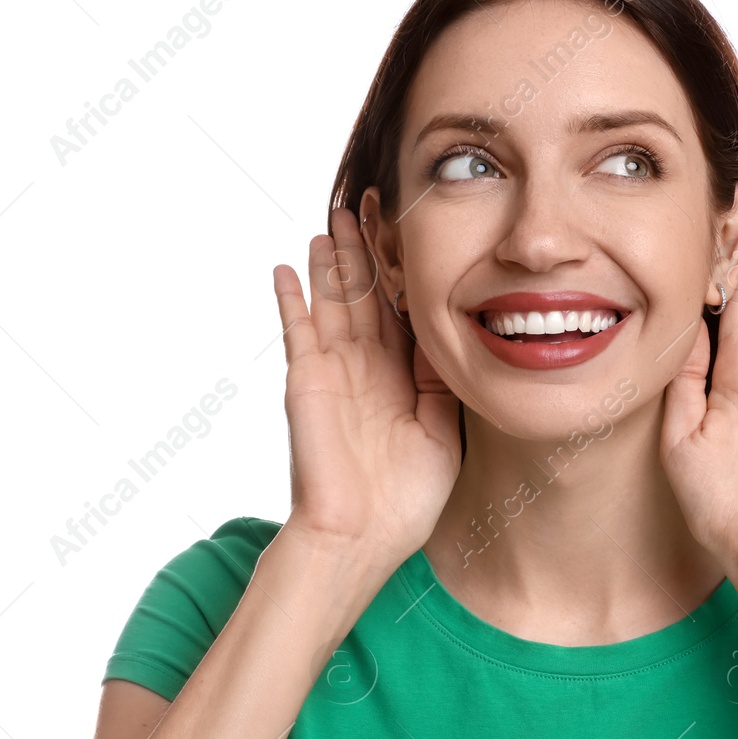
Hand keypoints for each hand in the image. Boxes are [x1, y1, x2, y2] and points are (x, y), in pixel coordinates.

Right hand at [272, 207, 461, 569]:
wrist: (362, 536)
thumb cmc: (404, 500)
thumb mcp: (444, 433)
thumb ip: (443, 385)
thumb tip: (450, 337)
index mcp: (401, 379)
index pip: (403, 311)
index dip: (406, 273)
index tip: (413, 233)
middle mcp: (366, 368)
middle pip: (367, 295)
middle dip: (368, 250)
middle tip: (370, 202)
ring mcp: (334, 372)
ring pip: (333, 302)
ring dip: (333, 262)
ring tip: (332, 219)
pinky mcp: (307, 381)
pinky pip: (297, 331)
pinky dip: (292, 299)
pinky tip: (288, 268)